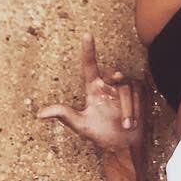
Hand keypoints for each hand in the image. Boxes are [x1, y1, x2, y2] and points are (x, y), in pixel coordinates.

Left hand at [36, 33, 148, 153]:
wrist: (124, 146)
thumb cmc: (102, 134)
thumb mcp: (81, 125)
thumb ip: (64, 115)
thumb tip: (39, 114)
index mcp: (94, 88)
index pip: (90, 65)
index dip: (89, 50)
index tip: (86, 34)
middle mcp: (109, 85)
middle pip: (115, 75)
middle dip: (118, 86)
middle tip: (118, 94)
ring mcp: (126, 89)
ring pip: (128, 87)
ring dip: (128, 107)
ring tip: (127, 124)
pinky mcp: (140, 93)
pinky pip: (140, 92)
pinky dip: (136, 107)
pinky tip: (134, 121)